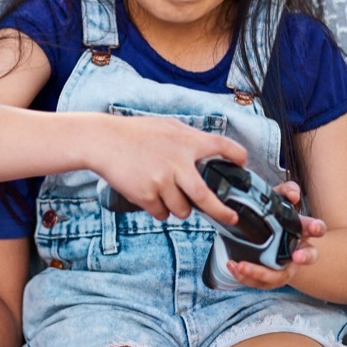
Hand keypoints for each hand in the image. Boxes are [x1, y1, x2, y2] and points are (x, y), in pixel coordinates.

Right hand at [91, 115, 246, 224]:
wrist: (103, 141)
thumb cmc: (134, 133)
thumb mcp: (166, 127)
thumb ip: (188, 139)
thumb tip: (208, 152)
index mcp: (186, 142)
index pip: (221, 146)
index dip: (237, 155)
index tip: (243, 164)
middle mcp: (177, 163)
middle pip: (206, 198)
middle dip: (221, 213)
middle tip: (231, 219)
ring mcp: (161, 181)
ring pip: (182, 210)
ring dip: (179, 207)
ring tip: (167, 193)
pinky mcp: (146, 195)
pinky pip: (161, 213)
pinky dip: (158, 209)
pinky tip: (149, 194)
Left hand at [223, 180, 327, 289]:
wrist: (253, 239)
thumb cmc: (270, 220)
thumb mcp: (274, 202)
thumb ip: (284, 192)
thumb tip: (292, 192)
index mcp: (301, 232)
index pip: (316, 229)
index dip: (317, 228)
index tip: (314, 228)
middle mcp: (296, 252)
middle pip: (308, 257)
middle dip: (305, 258)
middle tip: (297, 256)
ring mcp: (283, 267)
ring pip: (279, 276)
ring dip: (261, 272)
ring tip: (242, 266)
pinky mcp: (268, 278)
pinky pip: (259, 282)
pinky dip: (245, 276)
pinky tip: (233, 266)